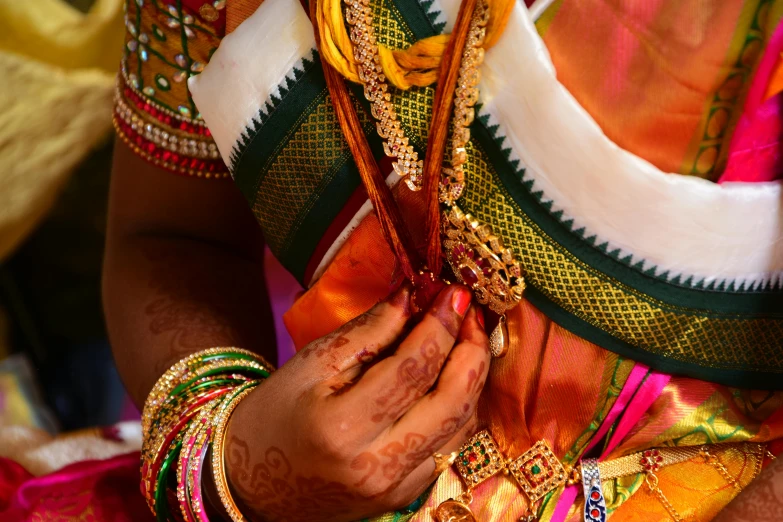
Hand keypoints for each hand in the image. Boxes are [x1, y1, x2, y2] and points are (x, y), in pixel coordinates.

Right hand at [224, 283, 489, 520]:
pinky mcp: (404, 496)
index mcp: (342, 428)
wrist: (253, 483)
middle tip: (469, 312)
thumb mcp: (311, 363)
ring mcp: (395, 488)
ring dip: (473, 377)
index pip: (412, 369)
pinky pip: (450, 446)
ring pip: (461, 426)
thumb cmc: (275, 415)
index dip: (440, 326)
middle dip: (472, 351)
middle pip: (452, 402)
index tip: (453, 292)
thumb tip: (413, 297)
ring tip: (466, 337)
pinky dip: (459, 406)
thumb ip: (368, 332)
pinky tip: (452, 376)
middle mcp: (377, 466)